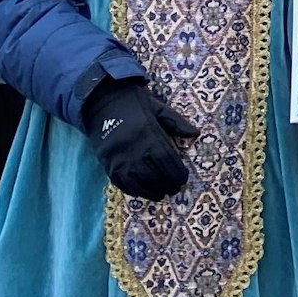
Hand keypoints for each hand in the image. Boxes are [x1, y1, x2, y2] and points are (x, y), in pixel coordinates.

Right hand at [81, 79, 198, 200]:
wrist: (102, 102)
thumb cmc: (134, 105)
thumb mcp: (158, 108)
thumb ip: (176, 122)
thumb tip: (195, 133)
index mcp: (148, 134)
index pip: (166, 160)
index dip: (177, 172)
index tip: (184, 178)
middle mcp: (133, 150)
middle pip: (153, 174)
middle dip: (166, 184)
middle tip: (175, 189)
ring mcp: (118, 159)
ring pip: (137, 183)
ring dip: (151, 191)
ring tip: (161, 194)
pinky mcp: (106, 163)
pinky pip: (120, 183)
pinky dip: (132, 190)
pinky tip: (141, 192)